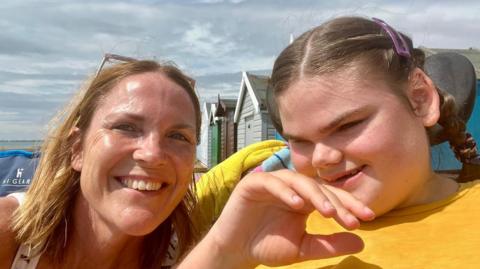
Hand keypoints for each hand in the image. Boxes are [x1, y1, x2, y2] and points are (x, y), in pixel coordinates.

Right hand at [202, 169, 374, 267]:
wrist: (236, 251)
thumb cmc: (267, 246)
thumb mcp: (303, 248)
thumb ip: (328, 244)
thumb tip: (362, 243)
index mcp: (303, 199)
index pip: (330, 196)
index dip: (349, 205)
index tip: (367, 219)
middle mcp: (290, 187)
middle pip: (318, 187)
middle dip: (337, 202)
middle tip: (351, 219)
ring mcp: (272, 182)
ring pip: (298, 180)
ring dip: (315, 194)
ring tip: (329, 212)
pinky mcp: (253, 183)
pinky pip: (272, 182)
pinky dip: (285, 191)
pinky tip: (297, 205)